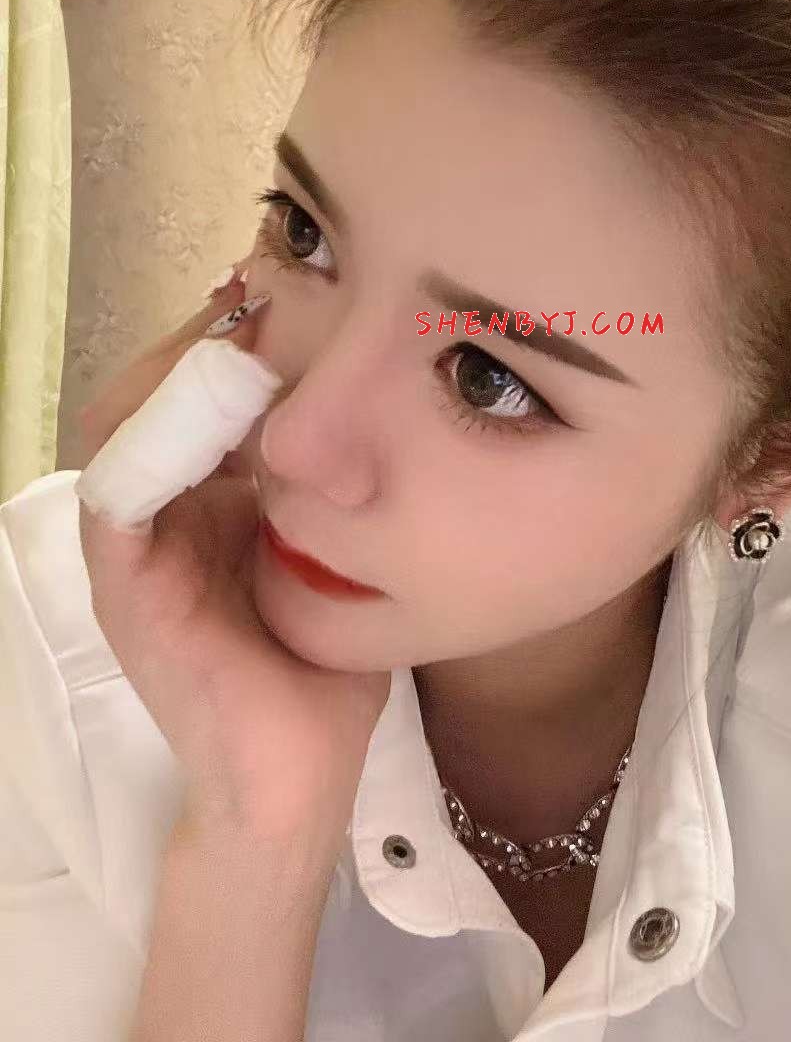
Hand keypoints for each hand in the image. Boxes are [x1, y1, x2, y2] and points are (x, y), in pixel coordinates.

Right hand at [75, 264, 390, 851]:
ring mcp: (138, 550)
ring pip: (129, 427)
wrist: (298, 778)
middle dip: (209, 337)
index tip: (294, 287)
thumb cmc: (329, 666)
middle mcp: (167, 514)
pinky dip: (158, 443)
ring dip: (181, 374)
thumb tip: (395, 395)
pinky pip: (120, 496)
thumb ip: (350, 483)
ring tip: (246, 329)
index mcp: (210, 502)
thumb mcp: (346, 551)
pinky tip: (224, 404)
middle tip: (265, 288)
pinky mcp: (126, 589)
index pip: (203, 394)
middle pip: (161, 394)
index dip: (237, 335)